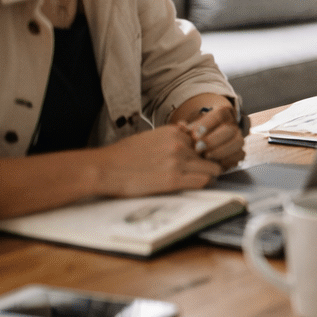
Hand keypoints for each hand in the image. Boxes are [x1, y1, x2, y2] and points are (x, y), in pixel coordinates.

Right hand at [92, 124, 223, 197]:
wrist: (105, 168)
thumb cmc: (122, 155)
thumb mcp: (148, 136)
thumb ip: (170, 135)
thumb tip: (184, 130)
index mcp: (172, 132)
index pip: (202, 139)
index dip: (204, 150)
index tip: (203, 157)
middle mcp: (178, 144)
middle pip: (210, 153)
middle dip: (210, 162)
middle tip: (206, 170)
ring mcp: (178, 161)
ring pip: (211, 167)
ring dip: (210, 174)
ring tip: (204, 179)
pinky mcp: (173, 179)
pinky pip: (203, 181)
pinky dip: (205, 184)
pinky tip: (197, 186)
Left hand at [171, 95, 245, 169]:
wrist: (206, 144)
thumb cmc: (197, 135)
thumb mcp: (191, 129)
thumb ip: (186, 128)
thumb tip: (181, 126)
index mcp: (222, 114)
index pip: (219, 115)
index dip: (207, 125)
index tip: (194, 135)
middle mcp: (233, 125)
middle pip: (229, 129)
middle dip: (213, 140)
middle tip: (198, 148)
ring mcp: (238, 138)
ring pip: (237, 142)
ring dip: (221, 150)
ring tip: (206, 156)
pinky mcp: (240, 153)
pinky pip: (239, 155)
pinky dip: (228, 160)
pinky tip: (215, 163)